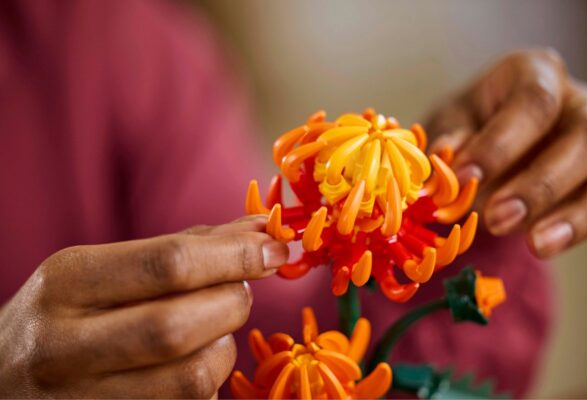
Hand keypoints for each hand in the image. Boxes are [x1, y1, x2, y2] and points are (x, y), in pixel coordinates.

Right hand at [0, 215, 287, 397]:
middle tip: (239, 292)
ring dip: (224, 348)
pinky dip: (207, 382)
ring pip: (194, 377)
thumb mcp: (104, 269)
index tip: (274, 249)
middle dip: (233, 303)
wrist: (3, 378)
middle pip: (182, 324)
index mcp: (67, 281)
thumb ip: (184, 247)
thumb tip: (261, 230)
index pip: (168, 263)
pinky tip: (190, 365)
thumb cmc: (67, 313)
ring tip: (210, 332)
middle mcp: (63, 345)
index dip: (235, 256)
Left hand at [427, 48, 586, 257]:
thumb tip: (445, 153)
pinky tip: (550, 245)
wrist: (496, 151)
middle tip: (497, 219)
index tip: (464, 178)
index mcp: (536, 74)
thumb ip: (451, 135)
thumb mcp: (453, 123)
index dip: (500, 143)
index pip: (533, 101)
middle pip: (586, 135)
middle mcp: (580, 103)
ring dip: (576, 214)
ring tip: (536, 245)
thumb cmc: (471, 128)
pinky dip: (583, 227)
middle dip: (541, 184)